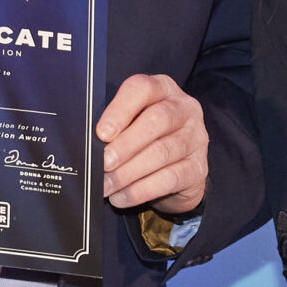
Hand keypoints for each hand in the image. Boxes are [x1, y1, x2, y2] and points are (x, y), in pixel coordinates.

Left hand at [96, 73, 207, 214]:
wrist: (177, 170)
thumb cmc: (144, 139)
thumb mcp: (130, 123)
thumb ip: (112, 127)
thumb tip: (87, 145)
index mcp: (162, 89)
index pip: (142, 88)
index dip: (120, 110)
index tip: (102, 133)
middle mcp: (184, 109)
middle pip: (157, 120)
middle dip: (126, 144)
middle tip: (104, 163)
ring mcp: (196, 138)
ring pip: (162, 152)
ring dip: (129, 172)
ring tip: (106, 185)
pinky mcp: (198, 168)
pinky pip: (169, 179)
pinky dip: (140, 190)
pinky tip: (121, 197)